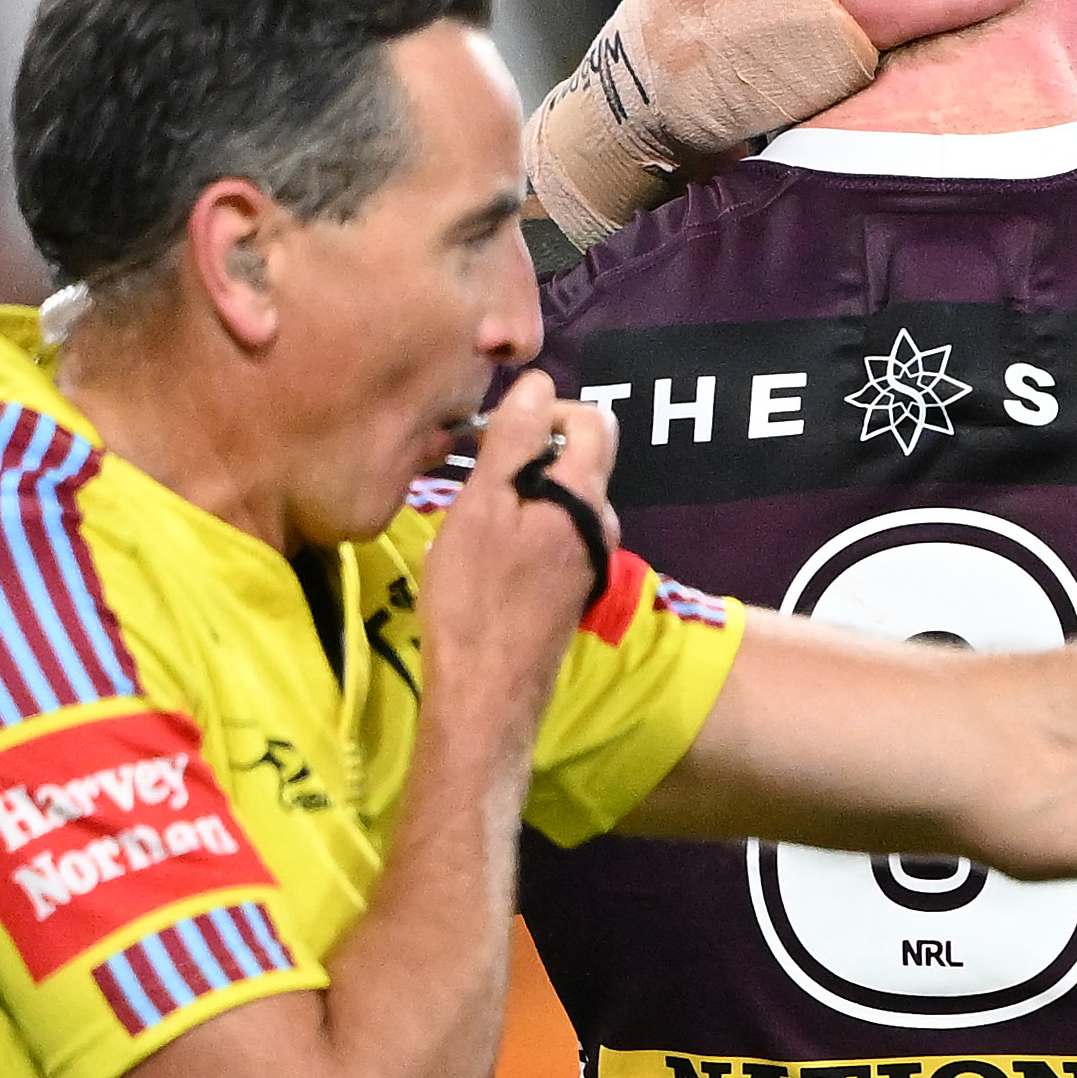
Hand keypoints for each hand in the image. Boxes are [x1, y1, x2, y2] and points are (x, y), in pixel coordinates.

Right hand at [422, 373, 614, 712]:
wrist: (487, 693)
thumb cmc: (474, 599)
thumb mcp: (482, 508)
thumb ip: (514, 443)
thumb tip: (539, 384)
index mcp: (584, 499)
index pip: (594, 421)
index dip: (547, 413)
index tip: (501, 436)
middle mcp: (602, 526)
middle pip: (579, 459)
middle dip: (529, 455)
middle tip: (477, 481)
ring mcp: (591, 559)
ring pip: (561, 499)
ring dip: (521, 495)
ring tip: (475, 524)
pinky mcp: (574, 586)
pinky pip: (554, 533)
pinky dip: (524, 528)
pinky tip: (487, 558)